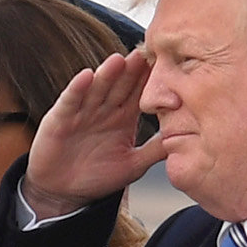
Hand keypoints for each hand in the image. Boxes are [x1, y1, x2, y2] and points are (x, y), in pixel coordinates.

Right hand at [23, 53, 169, 219]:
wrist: (63, 192)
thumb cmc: (97, 176)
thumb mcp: (133, 164)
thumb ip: (155, 151)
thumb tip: (186, 141)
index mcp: (124, 117)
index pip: (140, 93)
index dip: (151, 81)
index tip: (167, 67)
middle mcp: (104, 109)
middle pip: (121, 85)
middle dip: (132, 71)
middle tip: (146, 54)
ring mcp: (82, 111)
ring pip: (97, 89)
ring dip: (108, 74)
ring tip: (119, 60)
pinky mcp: (60, 118)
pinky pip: (71, 100)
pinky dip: (78, 88)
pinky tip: (87, 77)